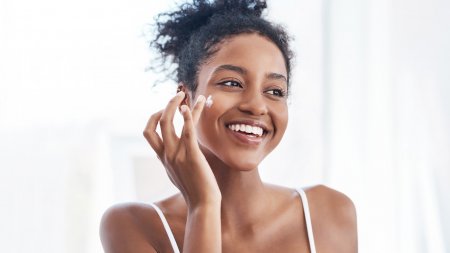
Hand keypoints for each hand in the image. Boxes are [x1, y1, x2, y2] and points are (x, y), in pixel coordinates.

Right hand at [143, 91, 220, 207]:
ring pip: (169, 123)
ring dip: (177, 105)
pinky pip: (187, 131)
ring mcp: (177, 154)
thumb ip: (173, 162)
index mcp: (163, 157)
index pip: (148, 133)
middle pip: (158, 123)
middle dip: (166, 106)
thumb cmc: (194, 189)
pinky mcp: (192, 155)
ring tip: (185, 94)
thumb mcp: (178, 174)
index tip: (165, 109)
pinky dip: (189, 116)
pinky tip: (193, 106)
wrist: (203, 204)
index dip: (153, 118)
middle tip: (178, 95)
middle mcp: (167, 154)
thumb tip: (174, 155)